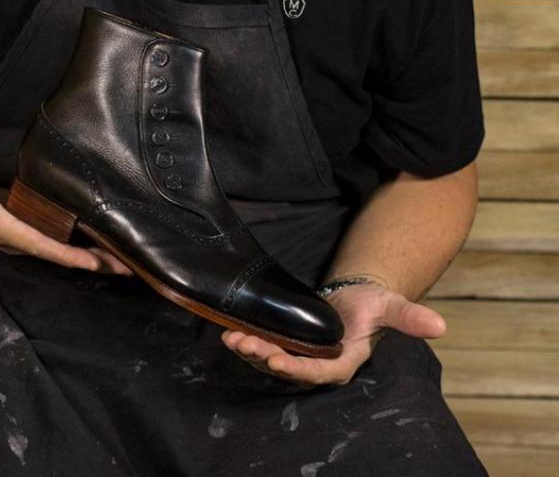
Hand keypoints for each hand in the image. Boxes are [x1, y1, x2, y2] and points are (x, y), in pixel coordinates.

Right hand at [0, 145, 133, 276]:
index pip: (35, 243)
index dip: (64, 254)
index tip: (93, 262)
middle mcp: (10, 238)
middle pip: (54, 255)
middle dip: (89, 262)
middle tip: (127, 266)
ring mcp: (18, 237)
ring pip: (57, 252)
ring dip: (89, 258)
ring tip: (124, 261)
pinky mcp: (23, 231)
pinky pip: (53, 244)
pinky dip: (77, 247)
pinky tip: (100, 245)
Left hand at [220, 281, 445, 386]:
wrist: (358, 297)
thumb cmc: (375, 304)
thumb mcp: (392, 306)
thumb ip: (411, 318)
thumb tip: (440, 325)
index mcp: (345, 360)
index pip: (321, 371)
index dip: (300, 369)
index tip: (278, 361)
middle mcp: (320, 363)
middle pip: (290, 367)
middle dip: (265, 357)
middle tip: (244, 343)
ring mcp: (302, 354)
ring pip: (273, 359)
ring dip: (251, 351)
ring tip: (232, 337)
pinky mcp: (288, 343)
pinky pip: (266, 347)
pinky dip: (248, 342)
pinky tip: (230, 331)